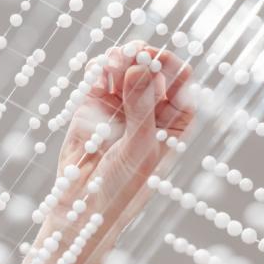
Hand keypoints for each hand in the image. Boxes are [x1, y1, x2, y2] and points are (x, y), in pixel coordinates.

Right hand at [9, 40, 194, 263]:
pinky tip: (100, 75)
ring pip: (127, 63)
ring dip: (121, 57)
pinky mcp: (94, 102)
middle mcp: (151, 108)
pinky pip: (101, 72)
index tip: (153, 63)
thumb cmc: (121, 188)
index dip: (169, 65)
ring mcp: (122, 102)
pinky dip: (101, 65)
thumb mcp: (139, 149)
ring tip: (112, 65)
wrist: (82, 208)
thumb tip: (139, 66)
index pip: (181, 79)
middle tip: (132, 55)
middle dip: (143, 55)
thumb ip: (141, 108)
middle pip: (153, 65)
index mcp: (175, 121)